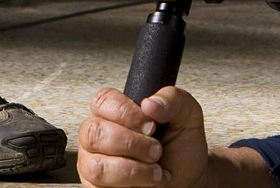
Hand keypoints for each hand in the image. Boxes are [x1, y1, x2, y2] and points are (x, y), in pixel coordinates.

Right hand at [78, 86, 211, 187]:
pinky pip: (99, 187)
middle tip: (155, 149)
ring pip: (97, 165)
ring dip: (132, 169)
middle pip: (94, 133)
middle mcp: (97, 134)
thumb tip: (149, 102)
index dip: (125, 113)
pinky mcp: (95, 187)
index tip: (150, 124)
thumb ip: (172, 99)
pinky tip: (144, 181)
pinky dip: (130, 185)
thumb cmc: (180, 146)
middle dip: (131, 143)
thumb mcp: (187, 114)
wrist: (187, 179)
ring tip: (154, 168)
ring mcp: (93, 162)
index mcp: (112, 110)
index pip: (102, 101)